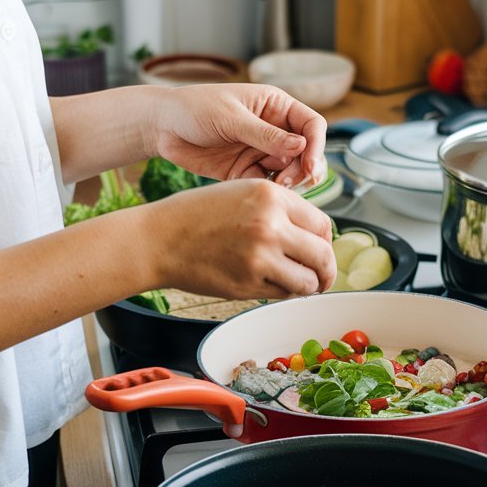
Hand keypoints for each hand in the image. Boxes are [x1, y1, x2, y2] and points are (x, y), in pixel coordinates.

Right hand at [143, 179, 335, 297]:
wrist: (159, 239)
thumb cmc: (198, 215)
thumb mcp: (243, 193)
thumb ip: (281, 211)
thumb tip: (318, 238)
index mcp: (271, 195)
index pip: (322, 224)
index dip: (325, 241)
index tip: (321, 250)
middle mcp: (270, 224)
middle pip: (323, 254)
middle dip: (327, 270)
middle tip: (323, 277)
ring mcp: (260, 256)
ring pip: (309, 280)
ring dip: (308, 286)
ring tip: (298, 283)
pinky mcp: (248, 283)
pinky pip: (284, 293)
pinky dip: (284, 293)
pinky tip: (272, 285)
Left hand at [146, 84, 326, 188]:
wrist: (160, 127)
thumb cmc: (193, 109)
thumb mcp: (231, 118)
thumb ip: (265, 135)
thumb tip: (302, 147)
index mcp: (275, 106)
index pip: (311, 125)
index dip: (316, 145)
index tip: (308, 166)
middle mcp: (273, 129)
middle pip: (306, 153)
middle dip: (303, 169)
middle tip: (287, 182)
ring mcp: (261, 151)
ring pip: (290, 172)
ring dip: (288, 183)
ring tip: (274, 188)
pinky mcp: (246, 171)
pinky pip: (267, 185)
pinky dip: (267, 191)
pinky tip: (256, 193)